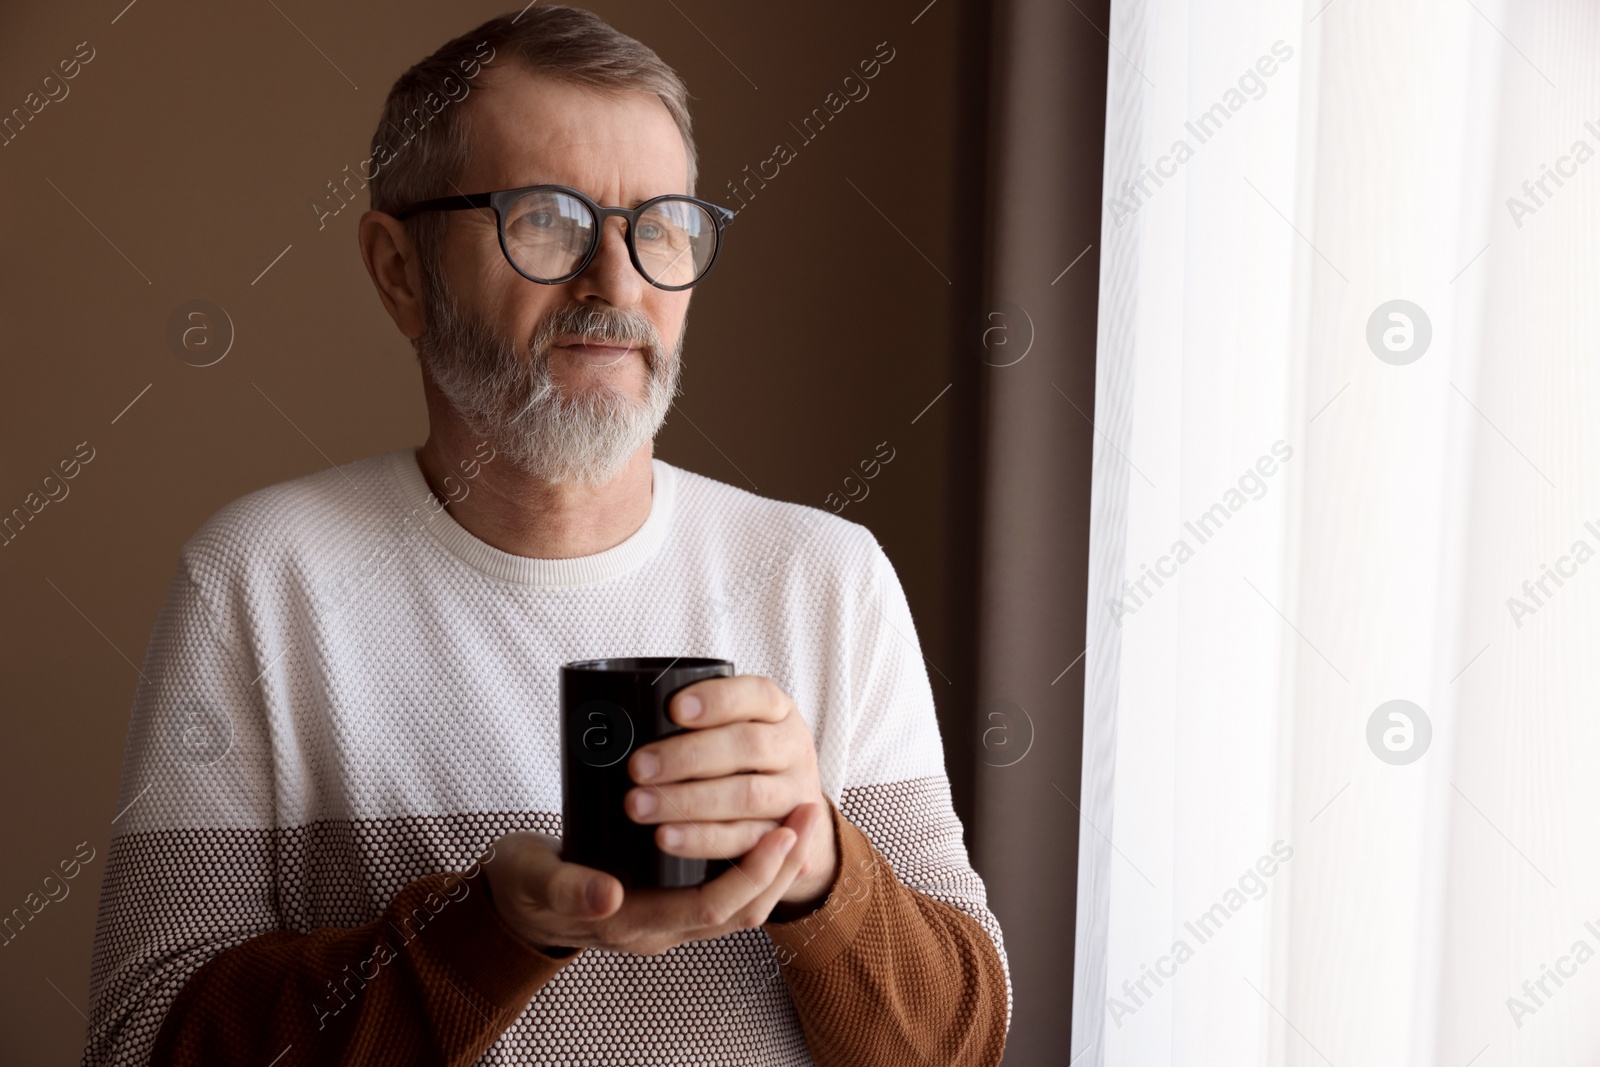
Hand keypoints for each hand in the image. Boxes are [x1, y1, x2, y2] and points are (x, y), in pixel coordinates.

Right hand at [483, 804, 819, 955]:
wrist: (515, 903)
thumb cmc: (526, 885)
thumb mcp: (537, 879)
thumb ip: (570, 887)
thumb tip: (608, 894)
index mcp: (633, 922)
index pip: (712, 908)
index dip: (752, 873)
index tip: (781, 833)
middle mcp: (660, 929)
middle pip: (741, 910)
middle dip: (781, 866)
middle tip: (808, 816)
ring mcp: (668, 920)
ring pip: (741, 906)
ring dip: (776, 865)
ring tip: (801, 819)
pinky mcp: (669, 903)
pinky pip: (726, 894)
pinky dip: (755, 865)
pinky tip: (769, 830)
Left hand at [624, 675, 838, 912]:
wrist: (800, 814)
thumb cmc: (745, 757)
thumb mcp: (739, 726)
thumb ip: (700, 722)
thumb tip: (628, 719)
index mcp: (778, 710)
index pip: (756, 694)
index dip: (717, 700)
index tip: (674, 709)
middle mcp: (792, 748)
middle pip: (748, 746)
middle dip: (688, 756)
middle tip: (638, 767)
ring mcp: (794, 793)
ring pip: (748, 796)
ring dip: (689, 801)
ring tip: (639, 805)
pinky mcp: (783, 835)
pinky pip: (744, 839)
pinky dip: (702, 839)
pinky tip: (665, 837)